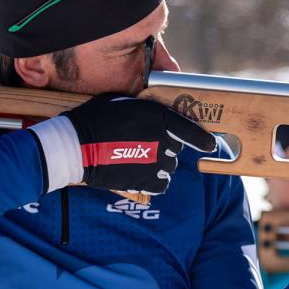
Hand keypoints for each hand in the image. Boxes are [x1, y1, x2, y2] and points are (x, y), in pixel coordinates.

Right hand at [30, 95, 217, 195]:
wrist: (76, 146)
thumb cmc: (95, 119)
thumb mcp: (123, 103)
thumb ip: (145, 110)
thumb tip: (156, 116)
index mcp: (158, 117)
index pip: (189, 129)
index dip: (202, 139)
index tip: (211, 145)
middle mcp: (162, 140)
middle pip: (176, 149)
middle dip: (165, 147)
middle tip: (143, 145)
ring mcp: (156, 162)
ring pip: (169, 167)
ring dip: (159, 165)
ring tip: (137, 160)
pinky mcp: (146, 181)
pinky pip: (162, 185)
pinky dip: (155, 182)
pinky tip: (141, 176)